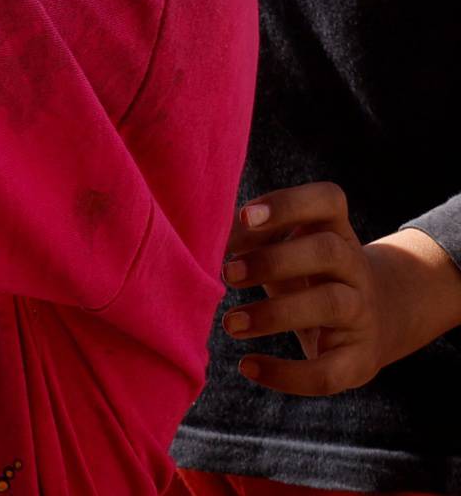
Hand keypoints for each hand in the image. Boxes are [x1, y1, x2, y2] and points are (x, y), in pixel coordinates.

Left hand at [221, 182, 460, 395]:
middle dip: (274, 260)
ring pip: (332, 304)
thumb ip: (250, 237)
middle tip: (226, 273)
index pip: (328, 200)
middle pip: (329, 251)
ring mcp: (362, 311)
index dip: (289, 204)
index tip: (244, 216)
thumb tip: (203, 239)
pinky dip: (288, 374)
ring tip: (230, 323)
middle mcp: (354, 266)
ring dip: (276, 313)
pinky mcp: (360, 359)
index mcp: (334, 229)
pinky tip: (248, 367)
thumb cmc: (304, 272)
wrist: (372, 321)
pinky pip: (330, 370)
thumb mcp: (285, 247)